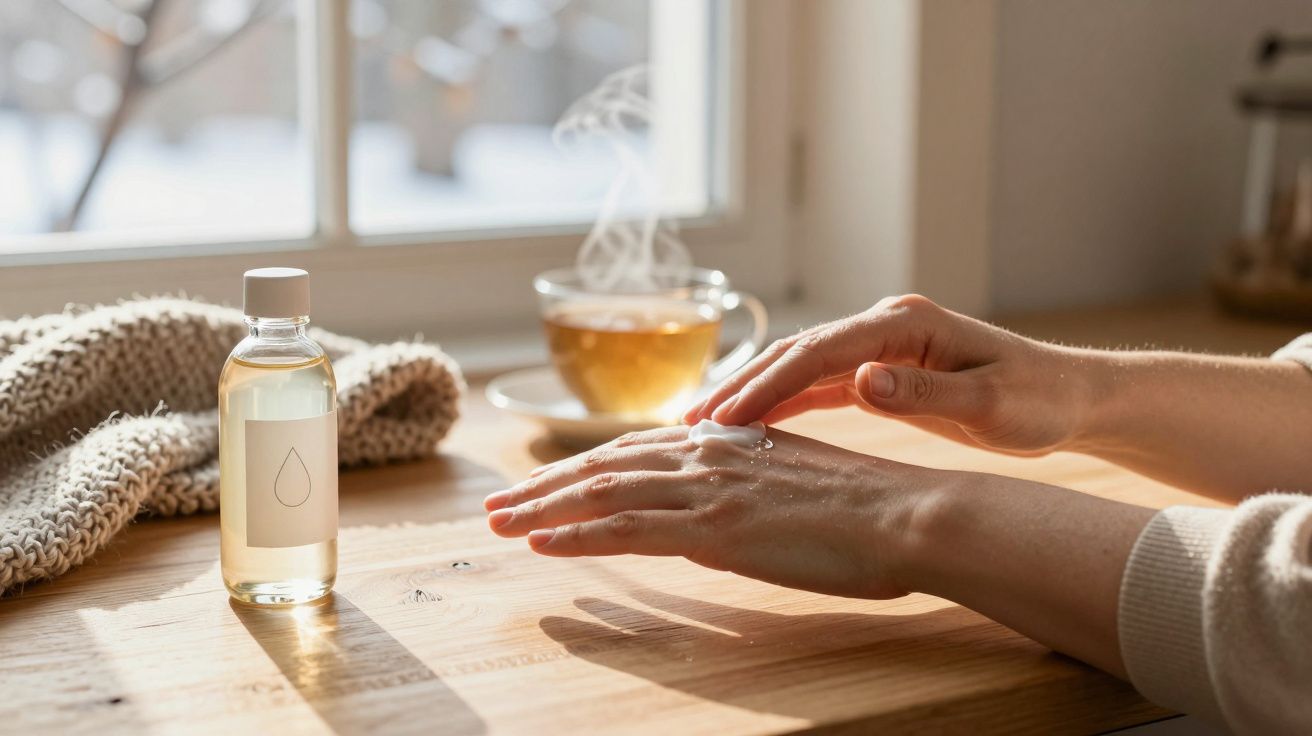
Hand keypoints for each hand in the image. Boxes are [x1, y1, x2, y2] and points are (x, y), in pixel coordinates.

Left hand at [483, 426, 948, 599]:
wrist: (905, 514)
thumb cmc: (866, 508)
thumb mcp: (797, 482)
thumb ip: (750, 482)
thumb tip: (722, 502)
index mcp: (727, 441)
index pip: (635, 449)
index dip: (583, 466)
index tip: (546, 483)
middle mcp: (707, 454)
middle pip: (604, 464)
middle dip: (544, 486)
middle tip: (497, 504)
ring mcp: (708, 488)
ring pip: (602, 492)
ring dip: (542, 509)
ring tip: (497, 525)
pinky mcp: (714, 526)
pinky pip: (627, 529)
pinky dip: (576, 536)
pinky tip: (540, 546)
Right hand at [684, 294, 1093, 455]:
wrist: (1069, 397)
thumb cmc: (1038, 400)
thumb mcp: (991, 404)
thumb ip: (926, 394)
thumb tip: (862, 382)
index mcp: (904, 324)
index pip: (818, 352)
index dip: (766, 385)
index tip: (724, 420)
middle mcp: (884, 325)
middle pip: (795, 353)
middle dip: (741, 387)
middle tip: (689, 425)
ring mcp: (880, 345)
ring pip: (799, 368)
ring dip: (753, 395)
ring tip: (703, 428)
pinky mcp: (882, 369)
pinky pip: (819, 385)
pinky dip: (783, 403)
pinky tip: (751, 428)